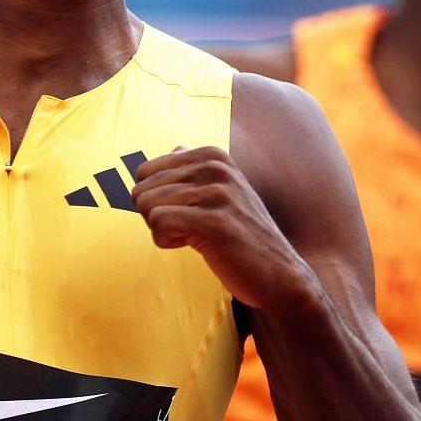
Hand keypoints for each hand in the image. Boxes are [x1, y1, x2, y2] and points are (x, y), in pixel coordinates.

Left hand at [131, 146, 315, 312]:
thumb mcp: (224, 192)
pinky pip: (158, 222)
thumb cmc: (242, 236)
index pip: (145, 170)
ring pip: (146, 205)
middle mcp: (215, 168)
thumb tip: (174, 148)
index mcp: (213, 156)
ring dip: (161, 230)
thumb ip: (196, 169)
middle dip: (154, 215)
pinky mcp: (213, 222)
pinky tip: (191, 245)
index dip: (156, 199)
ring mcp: (216, 193)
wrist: (279, 273)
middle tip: (187, 228)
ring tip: (193, 236)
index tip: (184, 212)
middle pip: (142, 188)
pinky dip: (165, 241)